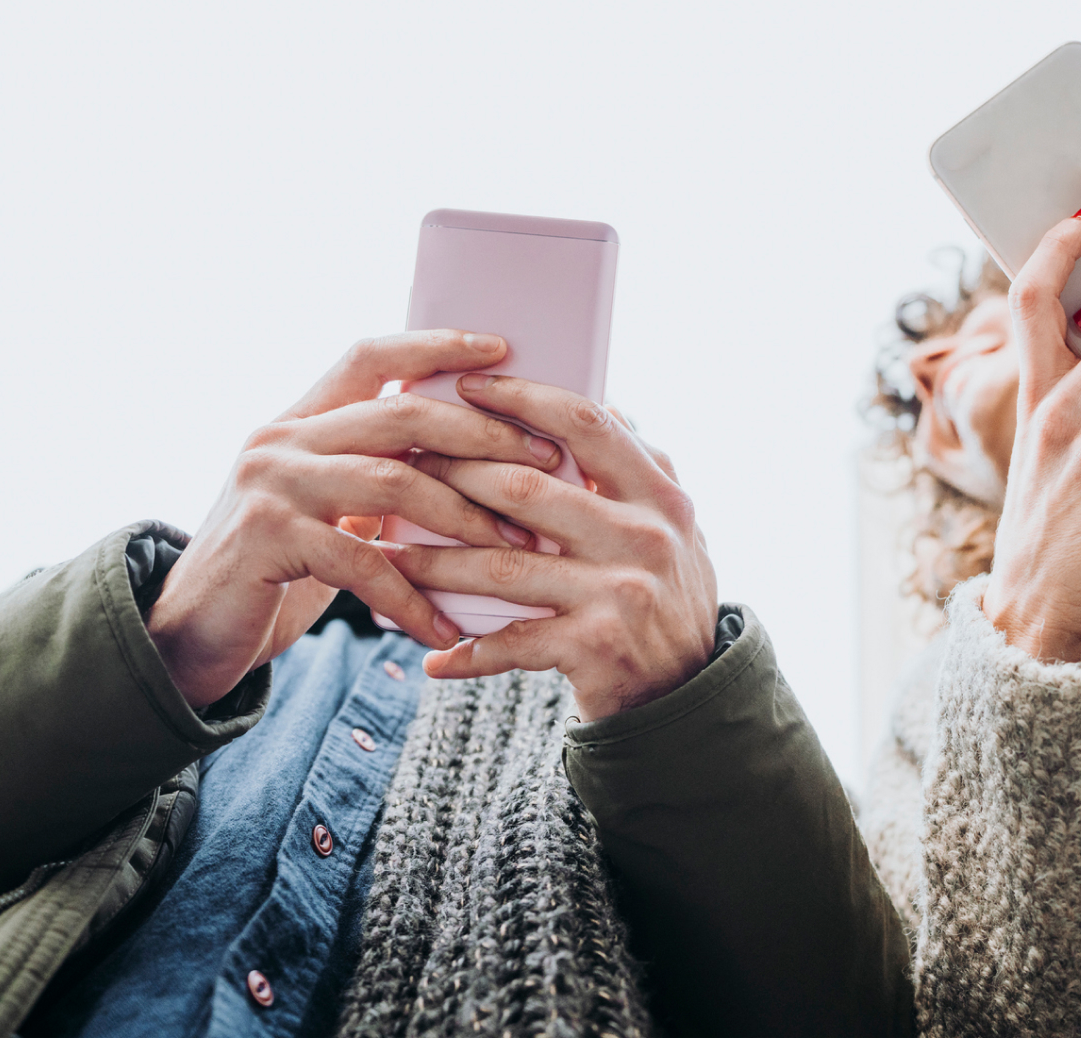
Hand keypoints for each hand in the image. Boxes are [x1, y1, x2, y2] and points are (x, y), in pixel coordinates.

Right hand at [148, 332, 563, 709]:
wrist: (188, 637)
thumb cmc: (277, 574)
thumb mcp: (327, 513)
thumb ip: (377, 478)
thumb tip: (475, 464)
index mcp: (299, 421)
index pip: (371, 355)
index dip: (435, 345)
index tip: (501, 348)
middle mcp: (280, 440)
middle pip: (400, 412)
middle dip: (483, 435)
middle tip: (545, 461)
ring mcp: (269, 486)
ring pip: (393, 481)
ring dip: (465, 517)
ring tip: (516, 546)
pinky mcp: (265, 540)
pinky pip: (363, 562)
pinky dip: (413, 598)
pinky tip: (445, 627)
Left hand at [379, 376, 718, 720]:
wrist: (690, 694)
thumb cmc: (667, 597)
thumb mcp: (675, 526)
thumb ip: (639, 471)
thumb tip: (601, 400)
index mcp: (660, 494)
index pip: (587, 423)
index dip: (524, 398)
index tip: (468, 386)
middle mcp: (645, 535)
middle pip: (527, 487)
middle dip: (453, 475)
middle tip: (403, 469)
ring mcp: (621, 591)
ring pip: (503, 564)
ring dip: (436, 563)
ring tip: (389, 557)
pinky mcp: (596, 645)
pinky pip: (513, 641)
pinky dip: (469, 651)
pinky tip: (435, 657)